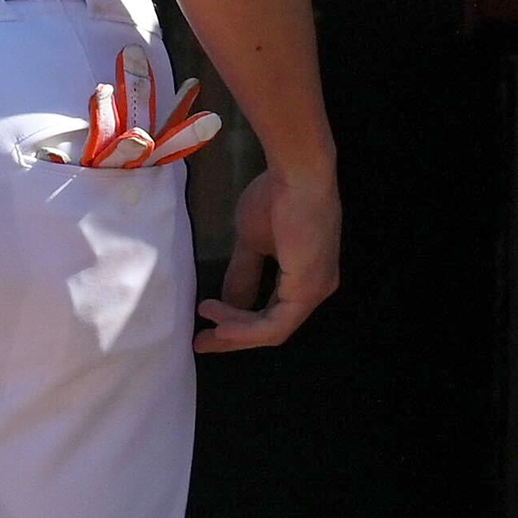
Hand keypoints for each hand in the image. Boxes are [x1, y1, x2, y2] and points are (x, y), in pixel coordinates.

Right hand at [197, 169, 339, 352]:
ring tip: (206, 325)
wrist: (296, 175)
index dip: (239, 321)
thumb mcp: (252, 241)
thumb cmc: (276, 197)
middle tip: (201, 343)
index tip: (206, 323)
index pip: (272, 311)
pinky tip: (221, 324)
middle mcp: (316, 288)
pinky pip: (275, 325)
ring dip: (235, 332)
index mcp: (305, 275)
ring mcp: (315, 291)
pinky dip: (246, 329)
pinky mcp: (307, 291)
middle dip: (234, 337)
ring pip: (272, 329)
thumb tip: (226, 301)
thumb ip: (243, 273)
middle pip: (272, 326)